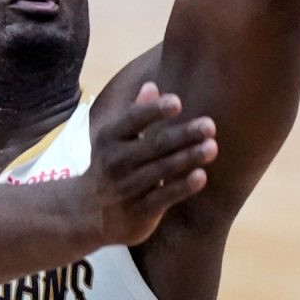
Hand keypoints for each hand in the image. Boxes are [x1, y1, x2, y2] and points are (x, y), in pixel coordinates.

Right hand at [80, 82, 216, 246]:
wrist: (87, 214)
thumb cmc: (111, 166)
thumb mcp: (116, 139)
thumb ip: (135, 113)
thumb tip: (152, 85)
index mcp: (110, 138)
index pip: (132, 120)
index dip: (153, 111)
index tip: (177, 102)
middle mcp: (116, 161)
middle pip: (153, 145)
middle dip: (182, 135)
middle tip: (209, 125)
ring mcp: (126, 188)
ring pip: (160, 170)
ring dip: (187, 158)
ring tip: (212, 147)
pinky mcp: (138, 212)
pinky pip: (162, 197)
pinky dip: (181, 187)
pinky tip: (201, 176)